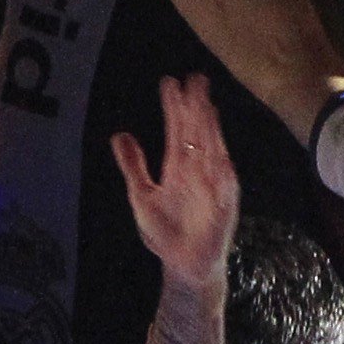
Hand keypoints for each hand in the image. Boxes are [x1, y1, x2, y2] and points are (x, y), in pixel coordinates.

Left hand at [106, 72, 237, 283]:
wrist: (183, 264)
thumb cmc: (165, 231)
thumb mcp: (141, 195)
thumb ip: (133, 165)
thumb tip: (119, 135)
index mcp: (178, 167)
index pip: (177, 130)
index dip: (173, 107)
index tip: (170, 83)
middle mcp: (197, 170)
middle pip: (197, 132)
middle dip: (195, 107)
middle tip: (193, 80)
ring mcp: (212, 185)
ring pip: (212, 150)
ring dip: (210, 129)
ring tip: (205, 105)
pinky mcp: (224, 204)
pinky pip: (223, 183)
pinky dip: (220, 168)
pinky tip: (217, 151)